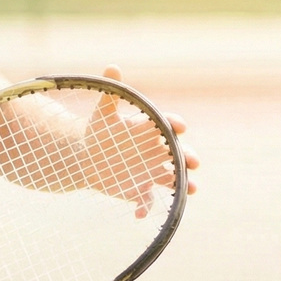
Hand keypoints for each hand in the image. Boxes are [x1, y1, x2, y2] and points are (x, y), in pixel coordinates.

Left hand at [90, 65, 200, 214]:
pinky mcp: (140, 190)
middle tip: (194, 161)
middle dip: (189, 157)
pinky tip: (138, 214)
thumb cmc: (99, 133)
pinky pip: (147, 200)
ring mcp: (151, 172)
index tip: (178, 126)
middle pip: (180, 154)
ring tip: (192, 189)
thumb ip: (111, 93)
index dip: (175, 125)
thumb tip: (112, 67)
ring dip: (184, 185)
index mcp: (150, 130)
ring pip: (174, 179)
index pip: (168, 125)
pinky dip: (145, 207)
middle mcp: (157, 151)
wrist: (86, 159)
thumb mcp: (103, 114)